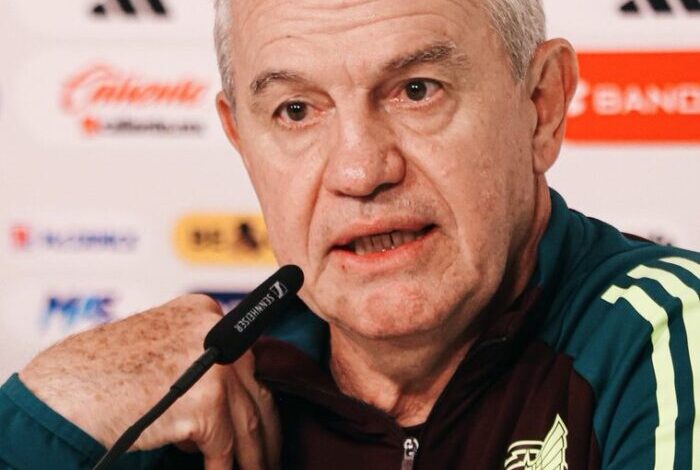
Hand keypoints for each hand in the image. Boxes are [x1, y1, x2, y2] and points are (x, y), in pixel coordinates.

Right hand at [19, 294, 280, 469]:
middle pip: (255, 388)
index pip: (244, 359)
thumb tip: (224, 404)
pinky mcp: (207, 402)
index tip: (263, 421)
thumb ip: (195, 362)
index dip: (255, 396)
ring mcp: (214, 365)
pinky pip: (225, 447)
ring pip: (248, 421)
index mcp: (202, 312)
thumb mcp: (156, 346)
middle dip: (263, 429)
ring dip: (252, 455)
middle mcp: (214, 331)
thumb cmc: (96, 373)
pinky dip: (223, 467)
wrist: (63, 391)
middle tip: (267, 453)